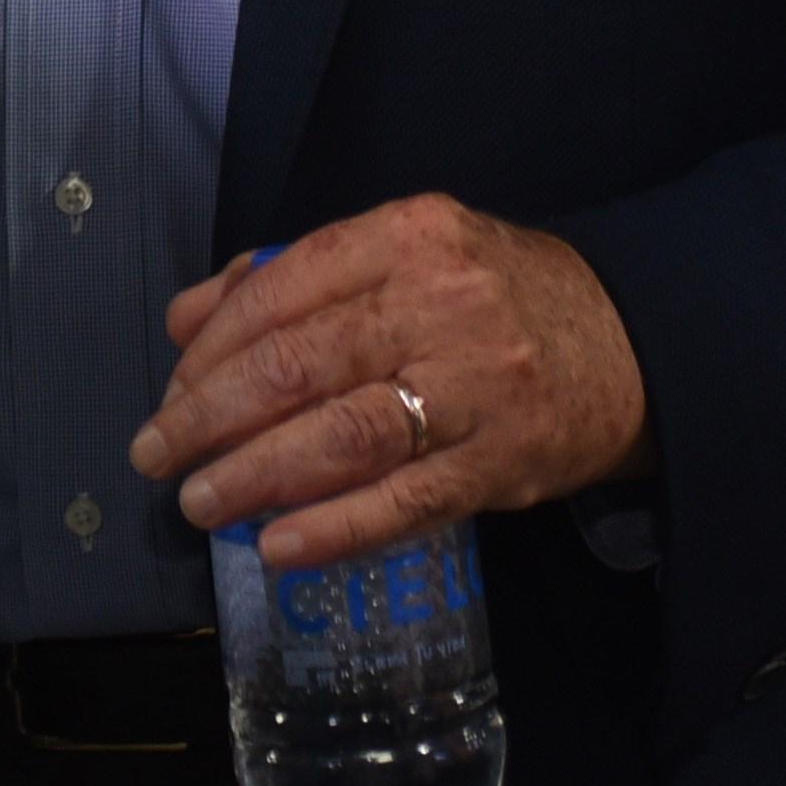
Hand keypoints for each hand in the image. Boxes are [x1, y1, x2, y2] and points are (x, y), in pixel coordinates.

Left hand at [129, 196, 649, 571]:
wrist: (628, 342)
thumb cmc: (491, 295)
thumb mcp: (404, 254)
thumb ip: (293, 276)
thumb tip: (186, 319)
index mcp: (407, 237)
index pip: (281, 290)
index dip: (211, 349)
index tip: (171, 390)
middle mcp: (440, 304)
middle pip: (299, 365)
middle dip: (209, 416)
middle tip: (157, 455)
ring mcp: (475, 388)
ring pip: (342, 435)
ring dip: (255, 475)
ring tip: (200, 503)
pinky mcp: (501, 463)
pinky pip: (403, 503)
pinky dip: (333, 528)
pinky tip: (277, 547)